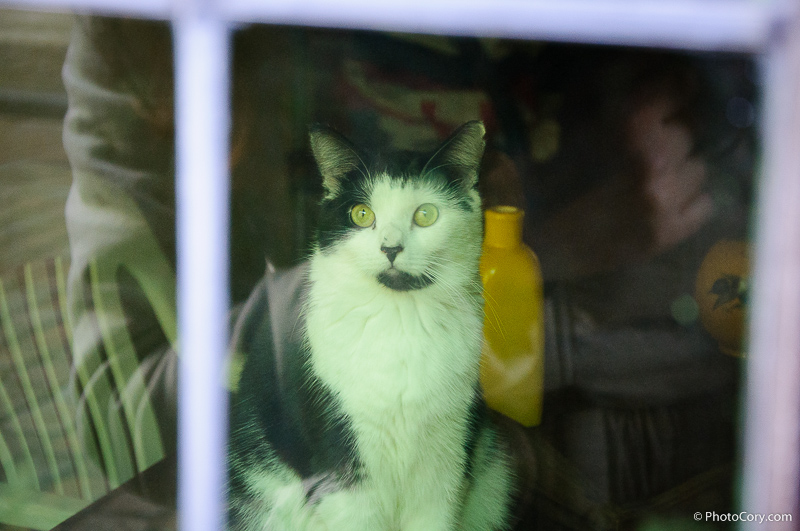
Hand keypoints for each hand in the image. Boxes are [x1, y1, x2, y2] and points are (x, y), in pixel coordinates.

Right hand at [531, 97, 712, 280]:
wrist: (539, 235)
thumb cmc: (556, 168)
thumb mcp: (574, 112)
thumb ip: (614, 79)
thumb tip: (652, 59)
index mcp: (630, 121)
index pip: (682, 85)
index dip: (674, 91)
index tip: (667, 99)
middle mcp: (654, 157)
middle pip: (692, 129)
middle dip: (671, 135)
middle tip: (646, 149)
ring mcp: (664, 198)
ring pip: (699, 167)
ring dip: (679, 170)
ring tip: (649, 179)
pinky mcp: (668, 232)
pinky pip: (703, 205)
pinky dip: (686, 203)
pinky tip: (658, 203)